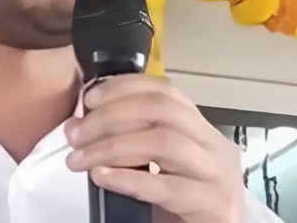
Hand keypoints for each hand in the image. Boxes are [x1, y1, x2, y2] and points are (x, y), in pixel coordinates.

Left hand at [64, 74, 244, 222]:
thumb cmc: (182, 206)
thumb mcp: (159, 167)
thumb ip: (131, 143)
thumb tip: (80, 127)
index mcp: (201, 131)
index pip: (164, 92)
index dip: (123, 89)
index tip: (89, 99)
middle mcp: (214, 147)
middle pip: (162, 109)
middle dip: (111, 116)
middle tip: (78, 134)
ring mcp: (218, 175)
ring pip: (164, 142)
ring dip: (112, 147)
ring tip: (81, 159)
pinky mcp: (214, 205)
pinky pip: (166, 187)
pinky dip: (128, 179)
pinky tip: (103, 177)